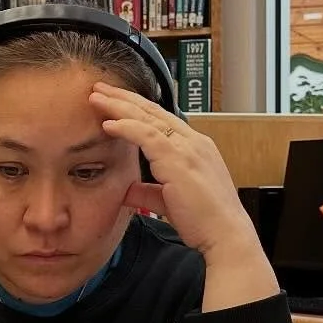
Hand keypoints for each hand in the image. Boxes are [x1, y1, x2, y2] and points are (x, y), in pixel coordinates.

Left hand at [88, 83, 278, 313]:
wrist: (225, 235)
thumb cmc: (204, 222)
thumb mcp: (170, 201)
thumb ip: (149, 192)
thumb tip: (127, 190)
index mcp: (196, 148)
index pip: (162, 120)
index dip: (136, 108)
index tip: (114, 101)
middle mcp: (194, 142)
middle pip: (153, 111)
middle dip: (124, 98)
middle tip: (100, 88)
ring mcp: (188, 148)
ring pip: (148, 118)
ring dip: (119, 106)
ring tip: (96, 97)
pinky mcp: (179, 160)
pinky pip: (148, 135)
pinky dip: (127, 127)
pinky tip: (109, 123)